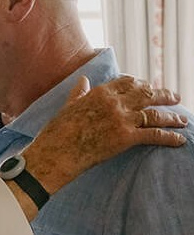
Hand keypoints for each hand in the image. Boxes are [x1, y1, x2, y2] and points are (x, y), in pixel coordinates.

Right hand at [26, 76, 186, 195]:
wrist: (54, 154)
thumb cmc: (55, 134)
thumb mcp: (66, 107)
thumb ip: (78, 92)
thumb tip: (82, 80)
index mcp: (99, 92)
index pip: (128, 82)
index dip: (141, 85)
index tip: (148, 88)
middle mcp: (114, 102)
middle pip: (146, 94)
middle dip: (163, 96)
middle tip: (175, 98)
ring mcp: (121, 119)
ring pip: (154, 114)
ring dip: (172, 117)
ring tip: (182, 120)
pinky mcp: (126, 137)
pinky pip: (154, 135)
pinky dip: (170, 137)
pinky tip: (180, 139)